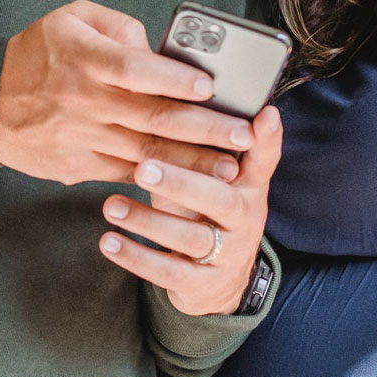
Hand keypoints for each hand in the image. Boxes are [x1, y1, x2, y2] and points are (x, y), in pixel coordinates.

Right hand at [0, 0, 254, 185]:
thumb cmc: (36, 53)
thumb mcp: (71, 17)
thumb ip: (119, 26)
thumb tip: (157, 49)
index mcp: (84, 57)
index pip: (135, 70)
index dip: (174, 79)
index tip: (210, 88)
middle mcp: (84, 100)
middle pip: (152, 116)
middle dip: (204, 128)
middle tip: (243, 135)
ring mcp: (81, 137)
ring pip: (145, 151)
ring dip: (191, 161)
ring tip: (231, 166)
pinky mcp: (78, 166)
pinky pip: (125, 172)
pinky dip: (159, 178)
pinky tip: (191, 184)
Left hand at [97, 104, 280, 313]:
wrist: (216, 284)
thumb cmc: (204, 213)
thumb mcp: (210, 179)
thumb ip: (201, 145)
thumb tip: (168, 91)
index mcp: (249, 187)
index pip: (263, 159)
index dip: (266, 139)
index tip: (263, 115)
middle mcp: (245, 219)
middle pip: (219, 199)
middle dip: (182, 182)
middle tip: (144, 167)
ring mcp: (228, 254)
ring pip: (190, 236)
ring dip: (147, 220)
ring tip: (111, 205)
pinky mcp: (204, 285)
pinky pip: (169, 271)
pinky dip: (137, 256)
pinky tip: (109, 242)